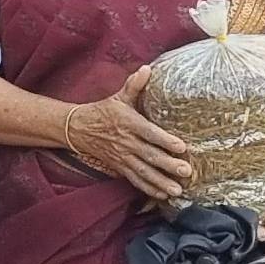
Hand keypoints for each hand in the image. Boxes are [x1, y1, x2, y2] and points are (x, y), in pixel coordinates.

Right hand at [61, 69, 196, 200]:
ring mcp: (123, 157)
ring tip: (177, 190)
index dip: (165, 140)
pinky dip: (148, 189)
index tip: (181, 147)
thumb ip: (134, 85)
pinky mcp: (119, 167)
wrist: (78, 129)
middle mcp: (126, 142)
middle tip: (186, 172)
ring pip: (143, 172)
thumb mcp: (118, 97)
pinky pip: (135, 180)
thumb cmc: (104, 111)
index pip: (149, 132)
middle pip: (149, 155)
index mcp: (129, 123)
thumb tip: (147, 68)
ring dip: (160, 182)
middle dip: (168, 165)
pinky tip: (163, 195)